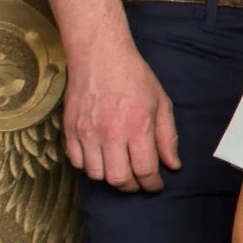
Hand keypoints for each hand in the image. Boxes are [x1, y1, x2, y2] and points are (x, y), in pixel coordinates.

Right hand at [63, 27, 179, 190]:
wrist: (100, 56)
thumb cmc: (134, 77)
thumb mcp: (161, 103)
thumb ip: (168, 137)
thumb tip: (172, 165)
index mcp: (137, 126)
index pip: (144, 170)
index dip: (152, 184)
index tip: (156, 185)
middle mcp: (110, 132)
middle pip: (118, 179)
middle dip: (132, 187)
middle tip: (139, 182)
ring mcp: (87, 132)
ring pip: (96, 174)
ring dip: (110, 178)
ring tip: (120, 170)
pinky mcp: (70, 129)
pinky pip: (76, 162)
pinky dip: (89, 166)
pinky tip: (101, 159)